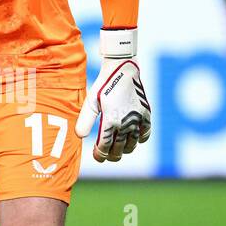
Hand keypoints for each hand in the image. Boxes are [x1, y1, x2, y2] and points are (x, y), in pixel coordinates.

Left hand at [75, 28, 151, 161]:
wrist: (122, 69)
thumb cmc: (103, 85)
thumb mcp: (90, 102)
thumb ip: (85, 120)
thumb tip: (80, 137)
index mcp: (110, 121)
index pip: (105, 147)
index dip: (100, 155)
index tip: (97, 156)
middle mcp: (125, 123)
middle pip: (118, 150)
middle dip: (111, 156)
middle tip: (106, 155)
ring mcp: (137, 120)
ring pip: (132, 145)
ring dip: (124, 150)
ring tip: (118, 149)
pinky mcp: (146, 114)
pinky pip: (145, 134)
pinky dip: (139, 139)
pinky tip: (132, 138)